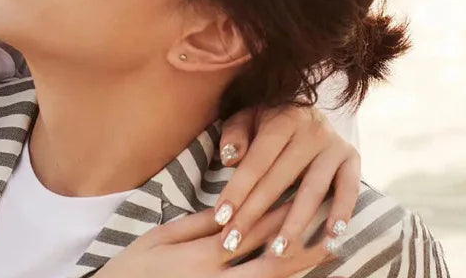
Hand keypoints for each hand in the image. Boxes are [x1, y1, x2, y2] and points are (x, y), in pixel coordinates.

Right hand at [95, 205, 332, 277]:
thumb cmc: (134, 267)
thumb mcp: (162, 237)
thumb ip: (198, 224)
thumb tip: (229, 207)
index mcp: (201, 255)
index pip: (248, 231)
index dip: (277, 214)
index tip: (302, 196)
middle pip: (269, 265)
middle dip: (301, 248)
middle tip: (331, 233)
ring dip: (297, 270)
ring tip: (327, 254)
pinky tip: (293, 275)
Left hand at [214, 105, 359, 256]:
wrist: (306, 107)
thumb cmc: (269, 119)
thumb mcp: (247, 117)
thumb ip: (235, 134)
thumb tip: (230, 158)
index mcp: (283, 118)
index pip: (257, 160)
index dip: (239, 190)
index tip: (221, 217)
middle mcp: (311, 129)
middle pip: (280, 178)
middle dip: (255, 213)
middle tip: (235, 241)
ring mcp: (334, 144)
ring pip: (313, 191)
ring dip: (295, 224)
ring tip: (278, 250)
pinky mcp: (352, 157)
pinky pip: (349, 189)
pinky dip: (341, 213)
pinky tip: (330, 238)